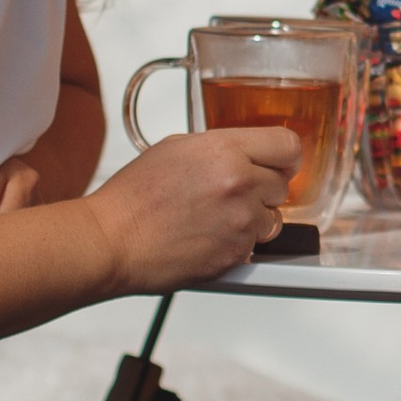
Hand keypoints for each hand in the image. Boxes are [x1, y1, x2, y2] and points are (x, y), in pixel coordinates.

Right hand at [83, 131, 302, 292]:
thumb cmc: (133, 198)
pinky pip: (256, 247)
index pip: (287, 145)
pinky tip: (208, 238)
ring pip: (273, 219)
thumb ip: (220, 148)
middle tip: (230, 195)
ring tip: (215, 219)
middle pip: (282, 185)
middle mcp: (239, 183)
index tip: (281, 164)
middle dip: (263, 189)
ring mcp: (240, 221)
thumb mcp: (176, 149)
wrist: (112, 241)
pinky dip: (238, 245)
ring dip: (253, 220)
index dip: (285, 157)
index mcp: (225, 150)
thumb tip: (246, 152)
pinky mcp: (236, 254)